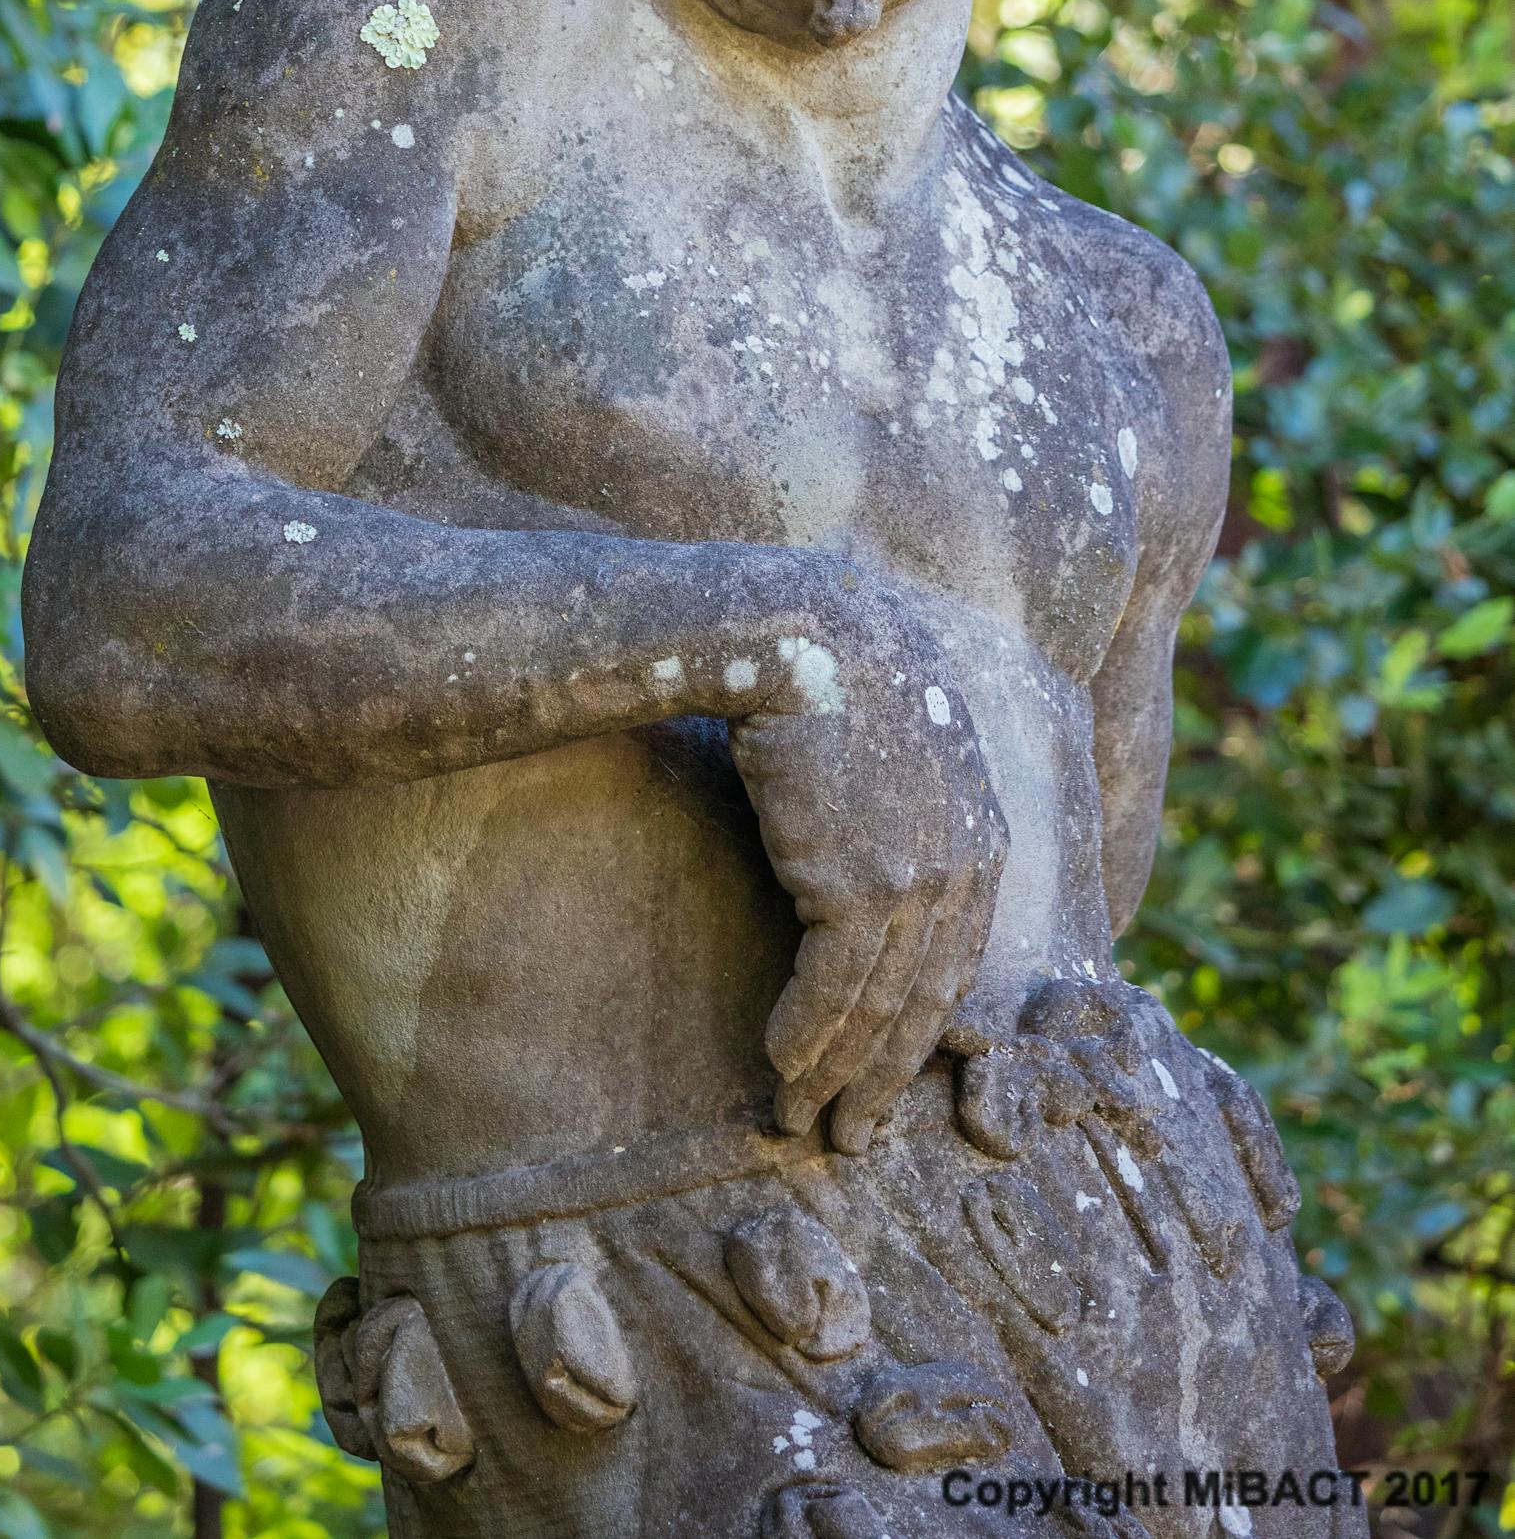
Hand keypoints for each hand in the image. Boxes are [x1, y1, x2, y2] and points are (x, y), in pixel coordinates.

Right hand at [730, 582, 1007, 1154]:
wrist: (804, 630)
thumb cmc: (838, 672)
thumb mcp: (908, 740)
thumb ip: (916, 806)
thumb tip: (885, 861)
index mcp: (985, 835)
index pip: (958, 961)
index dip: (920, 1029)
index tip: (887, 1073)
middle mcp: (967, 866)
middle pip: (928, 1001)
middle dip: (887, 1078)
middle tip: (851, 1135)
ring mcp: (919, 879)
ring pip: (879, 1006)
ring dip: (837, 1073)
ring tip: (801, 1119)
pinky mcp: (860, 882)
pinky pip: (834, 986)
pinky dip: (805, 1036)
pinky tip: (781, 1065)